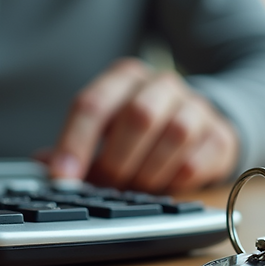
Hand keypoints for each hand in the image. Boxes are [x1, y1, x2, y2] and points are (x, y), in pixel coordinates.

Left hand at [47, 58, 238, 192]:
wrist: (203, 122)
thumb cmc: (144, 129)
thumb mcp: (107, 128)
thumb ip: (76, 145)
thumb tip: (45, 164)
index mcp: (125, 77)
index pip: (94, 104)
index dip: (74, 143)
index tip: (62, 177)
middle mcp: (162, 84)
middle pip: (138, 116)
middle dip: (115, 161)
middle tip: (103, 188)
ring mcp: (196, 107)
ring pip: (174, 135)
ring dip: (147, 172)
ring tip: (134, 188)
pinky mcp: (219, 135)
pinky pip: (196, 162)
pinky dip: (173, 181)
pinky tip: (162, 186)